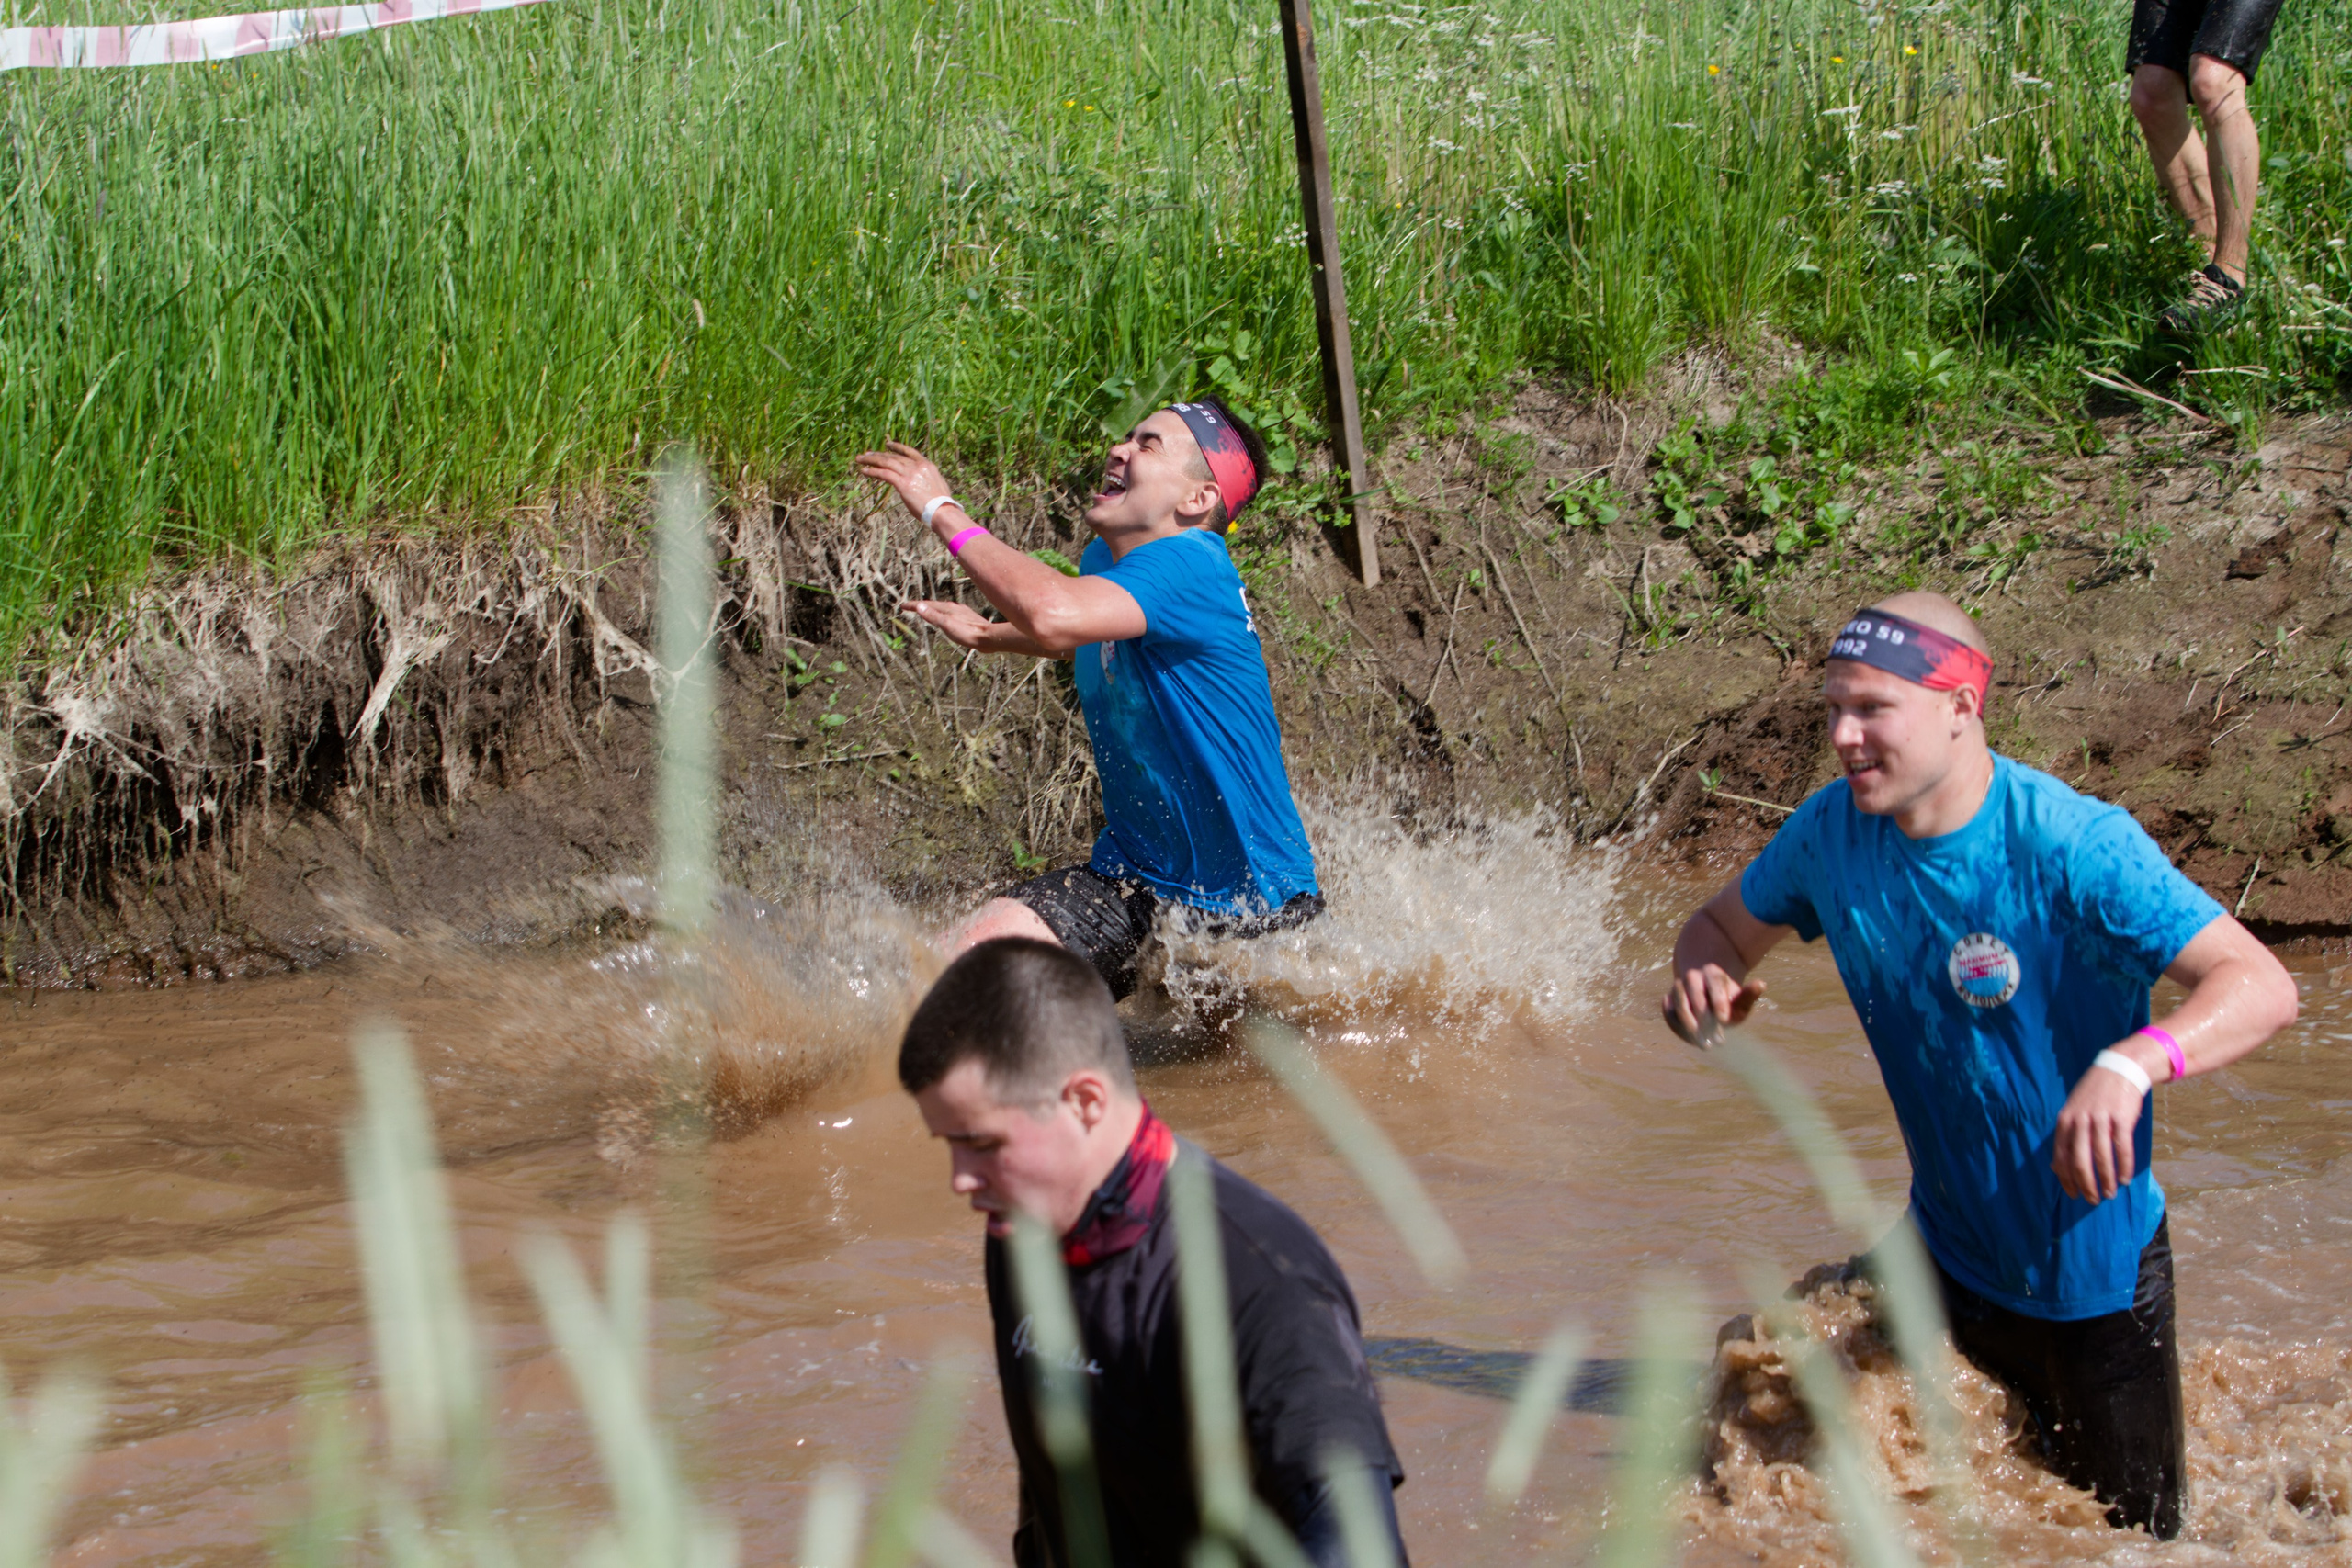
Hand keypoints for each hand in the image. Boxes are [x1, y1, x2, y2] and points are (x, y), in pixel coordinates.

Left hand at [855, 441, 954, 526]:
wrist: (942, 510)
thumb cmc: (942, 505)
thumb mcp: (938, 485)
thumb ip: (927, 480)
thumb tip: (923, 483)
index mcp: (927, 465)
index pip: (909, 452)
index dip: (897, 447)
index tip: (887, 445)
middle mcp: (918, 466)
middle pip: (895, 456)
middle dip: (879, 455)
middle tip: (867, 454)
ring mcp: (910, 474)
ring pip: (887, 462)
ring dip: (872, 460)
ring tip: (860, 459)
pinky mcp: (902, 483)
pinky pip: (884, 474)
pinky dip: (873, 472)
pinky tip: (864, 471)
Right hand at [901, 598, 1005, 650]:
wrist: (989, 637)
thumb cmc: (968, 633)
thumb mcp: (947, 625)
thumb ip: (933, 616)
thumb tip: (919, 606)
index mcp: (947, 608)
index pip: (926, 605)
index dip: (913, 606)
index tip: (902, 606)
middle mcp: (954, 607)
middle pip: (933, 604)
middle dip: (921, 605)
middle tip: (910, 607)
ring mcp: (961, 612)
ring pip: (943, 608)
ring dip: (932, 609)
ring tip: (926, 611)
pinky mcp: (967, 619)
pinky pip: (950, 613)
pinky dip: (942, 614)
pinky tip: (947, 618)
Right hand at [1661, 964, 1765, 1047]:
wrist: (1704, 989)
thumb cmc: (1726, 999)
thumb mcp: (1740, 998)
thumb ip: (1749, 995)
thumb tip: (1761, 984)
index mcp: (1713, 972)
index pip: (1715, 985)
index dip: (1719, 1002)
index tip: (1724, 1021)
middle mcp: (1692, 976)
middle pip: (1695, 996)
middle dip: (1704, 1019)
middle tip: (1714, 1039)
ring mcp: (1678, 987)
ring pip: (1679, 1006)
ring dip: (1689, 1027)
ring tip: (1704, 1044)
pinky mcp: (1669, 999)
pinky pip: (1669, 1014)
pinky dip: (1678, 1028)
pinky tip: (1692, 1040)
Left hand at [2051, 1058, 2145, 1203]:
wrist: (2119, 1069)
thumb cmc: (2094, 1095)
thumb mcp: (2072, 1111)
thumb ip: (2066, 1136)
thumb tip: (2056, 1167)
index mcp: (2064, 1121)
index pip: (2061, 1157)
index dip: (2066, 1179)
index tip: (2073, 1194)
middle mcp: (2080, 1121)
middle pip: (2080, 1162)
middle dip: (2086, 1185)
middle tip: (2093, 1200)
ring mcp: (2101, 1120)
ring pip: (2101, 1159)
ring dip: (2106, 1180)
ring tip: (2110, 1193)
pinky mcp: (2122, 1119)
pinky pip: (2122, 1149)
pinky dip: (2124, 1167)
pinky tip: (2125, 1179)